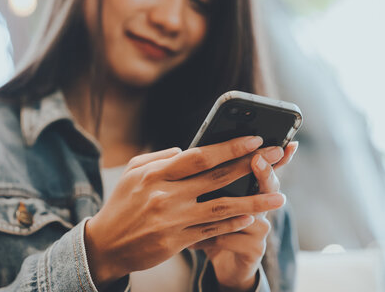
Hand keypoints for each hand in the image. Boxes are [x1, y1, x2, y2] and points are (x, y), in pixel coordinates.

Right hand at [84, 136, 286, 289]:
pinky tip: (252, 217)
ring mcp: (172, 221)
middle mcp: (165, 196)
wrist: (106, 245)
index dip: (229, 147)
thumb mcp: (133, 172)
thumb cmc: (121, 204)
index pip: (199, 156)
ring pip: (221, 208)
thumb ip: (160, 158)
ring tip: (279, 198)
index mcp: (155, 174)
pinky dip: (233, 224)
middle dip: (250, 165)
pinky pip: (211, 231)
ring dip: (253, 201)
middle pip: (216, 178)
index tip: (254, 139)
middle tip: (278, 155)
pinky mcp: (176, 242)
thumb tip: (186, 150)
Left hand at [190, 142, 298, 291]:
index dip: (276, 155)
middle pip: (268, 186)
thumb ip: (206, 177)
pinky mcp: (254, 249)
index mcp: (250, 188)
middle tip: (256, 160)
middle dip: (264, 172)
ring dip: (235, 208)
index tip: (282, 143)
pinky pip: (233, 240)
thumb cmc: (214, 222)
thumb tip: (183, 150)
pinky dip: (211, 239)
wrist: (223, 262)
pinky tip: (193, 240)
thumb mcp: (210, 197)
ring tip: (226, 202)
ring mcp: (260, 228)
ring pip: (251, 214)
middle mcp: (261, 206)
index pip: (264, 166)